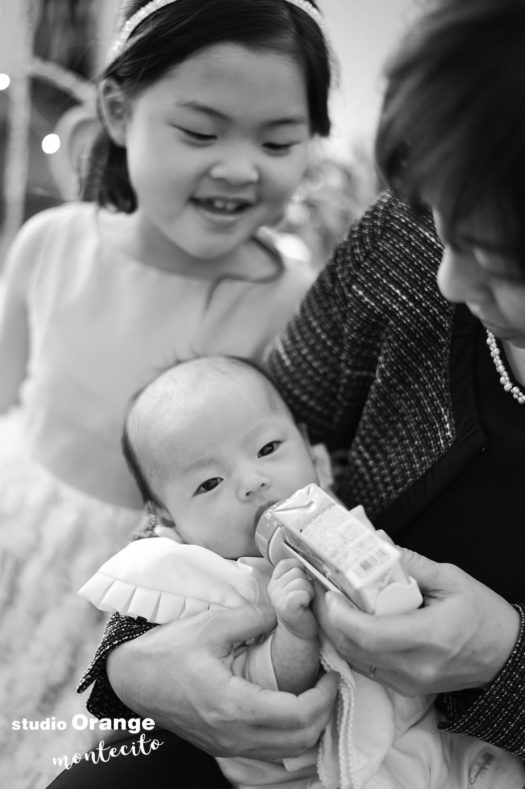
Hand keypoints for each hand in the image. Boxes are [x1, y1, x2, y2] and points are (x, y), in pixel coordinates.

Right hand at [107, 604, 337, 758]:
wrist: (132, 678)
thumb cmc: (169, 650)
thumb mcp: (212, 625)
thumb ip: (253, 617)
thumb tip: (285, 611)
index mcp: (233, 704)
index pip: (297, 716)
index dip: (323, 697)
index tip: (331, 672)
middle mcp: (233, 734)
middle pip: (299, 741)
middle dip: (323, 713)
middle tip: (328, 682)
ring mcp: (228, 745)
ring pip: (286, 751)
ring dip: (309, 726)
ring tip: (314, 692)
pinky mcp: (224, 746)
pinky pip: (269, 749)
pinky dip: (289, 733)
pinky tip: (290, 704)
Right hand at [268, 558, 317, 639]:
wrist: (300, 640)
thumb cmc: (304, 611)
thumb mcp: (299, 586)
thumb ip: (299, 571)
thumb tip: (311, 559)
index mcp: (276, 579)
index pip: (291, 562)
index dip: (302, 573)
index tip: (303, 590)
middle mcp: (273, 586)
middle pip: (299, 570)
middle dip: (307, 583)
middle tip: (306, 600)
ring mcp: (277, 596)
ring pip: (302, 580)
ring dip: (310, 592)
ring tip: (306, 605)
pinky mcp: (285, 606)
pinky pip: (302, 592)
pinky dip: (308, 598)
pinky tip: (305, 609)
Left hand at [313, 547, 519, 695]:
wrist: (507, 656)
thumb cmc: (484, 616)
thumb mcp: (451, 579)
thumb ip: (411, 563)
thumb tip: (377, 542)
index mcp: (430, 637)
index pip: (369, 633)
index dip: (340, 614)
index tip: (328, 591)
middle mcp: (416, 667)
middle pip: (354, 648)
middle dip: (329, 619)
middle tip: (319, 590)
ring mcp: (410, 683)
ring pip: (356, 660)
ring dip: (337, 632)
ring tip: (329, 602)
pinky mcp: (406, 688)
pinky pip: (367, 667)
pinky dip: (352, 644)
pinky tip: (348, 621)